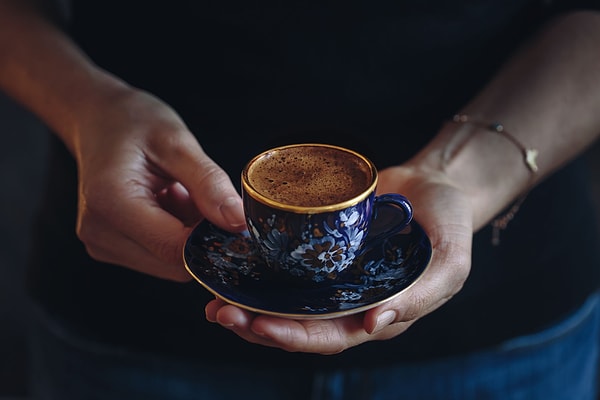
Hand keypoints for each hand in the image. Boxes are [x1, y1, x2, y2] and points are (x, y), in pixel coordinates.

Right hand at [73, 88, 246, 280]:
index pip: (175, 249)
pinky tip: (171, 203)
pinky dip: (177, 234)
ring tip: (181, 194)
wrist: (98, 119)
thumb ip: (209, 184)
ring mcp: (102, 243)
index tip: (238, 220)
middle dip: (202, 238)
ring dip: (190, 236)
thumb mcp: (178, 142)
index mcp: (110, 201)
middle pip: (174, 263)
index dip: (214, 240)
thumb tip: (239, 223)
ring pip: (170, 264)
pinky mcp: (110, 247)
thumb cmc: (133, 122)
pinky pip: (160, 256)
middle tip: (205, 196)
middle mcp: (99, 232)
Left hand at [205, 164, 472, 353]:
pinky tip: (234, 261)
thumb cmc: (450, 226)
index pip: (328, 337)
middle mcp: (347, 300)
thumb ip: (419, 296)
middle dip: (257, 323)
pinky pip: (288, 262)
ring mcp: (331, 273)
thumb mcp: (450, 262)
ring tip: (213, 297)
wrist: (436, 185)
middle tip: (218, 313)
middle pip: (297, 323)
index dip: (292, 336)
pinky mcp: (321, 246)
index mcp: (376, 313)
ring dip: (250, 301)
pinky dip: (260, 267)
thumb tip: (374, 326)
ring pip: (285, 297)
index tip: (256, 325)